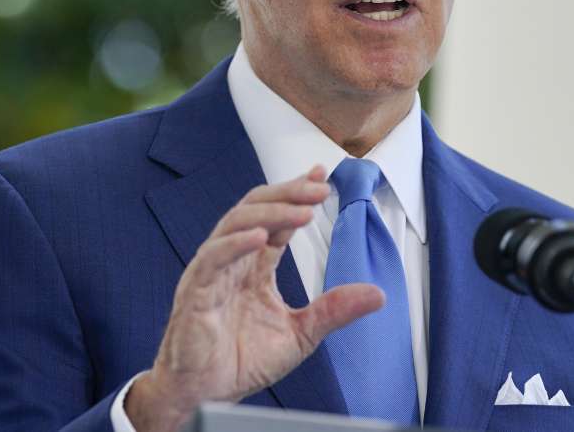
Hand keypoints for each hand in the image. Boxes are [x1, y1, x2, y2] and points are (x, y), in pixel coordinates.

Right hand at [125, 166, 383, 431]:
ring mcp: (212, 272)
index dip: (297, 195)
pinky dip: (235, 243)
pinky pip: (213, 257)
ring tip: (303, 210)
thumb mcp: (301, 334)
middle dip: (288, 194)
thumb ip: (334, 310)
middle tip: (319, 187)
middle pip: (255, 209)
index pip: (275, 220)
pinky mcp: (195, 291)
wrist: (206, 396)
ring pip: (236, 223)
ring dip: (270, 212)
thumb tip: (378, 295)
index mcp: (254, 266)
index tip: (322, 176)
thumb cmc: (240, 362)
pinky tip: (261, 236)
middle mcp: (232, 261)